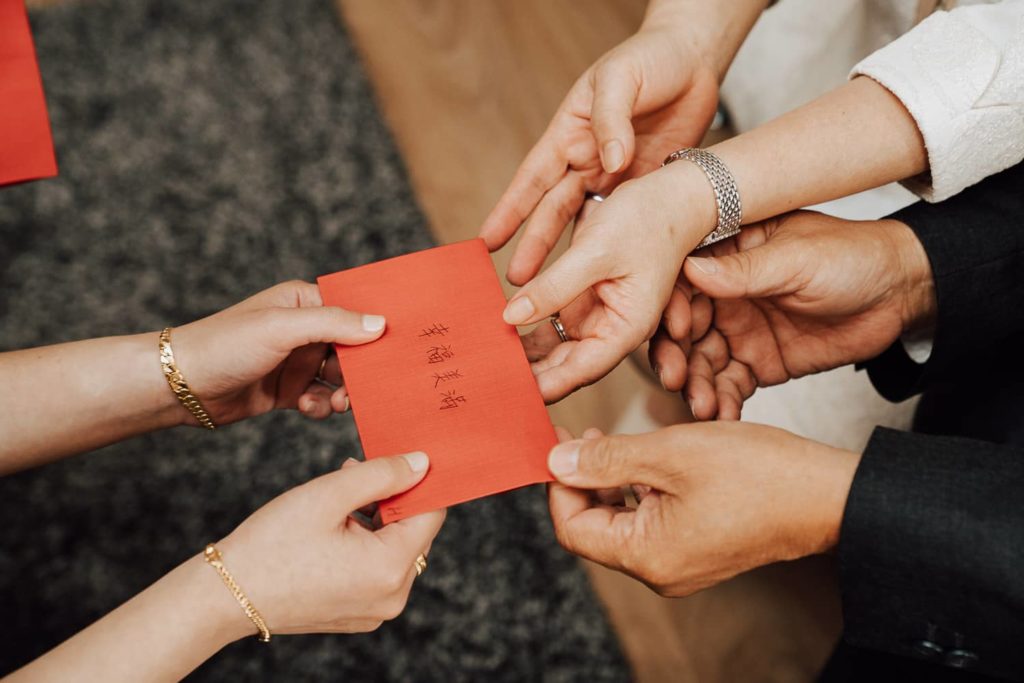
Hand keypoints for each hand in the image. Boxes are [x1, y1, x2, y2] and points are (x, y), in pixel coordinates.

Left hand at [169, 280, 385, 425]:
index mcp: (304, 302)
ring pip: (341, 378)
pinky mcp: (288, 391)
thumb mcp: (282, 328)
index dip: (377, 328)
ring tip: (339, 402)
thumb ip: (332, 324)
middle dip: (364, 369)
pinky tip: (309, 408)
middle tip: (370, 386)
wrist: (179, 386)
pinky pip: (320, 399)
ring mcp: (297, 362)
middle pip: (353, 349)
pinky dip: (322, 406)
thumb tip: (379, 324)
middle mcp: (304, 330)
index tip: (400, 347)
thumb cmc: (223, 345)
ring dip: (345, 392)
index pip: (354, 311)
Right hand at [217, 452, 443, 635]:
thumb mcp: (329, 494)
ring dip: (376, 517)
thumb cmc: (272, 543)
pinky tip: (335, 525)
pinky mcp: (359, 614)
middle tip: (354, 472)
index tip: (396, 459)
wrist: (225, 595)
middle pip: (415, 532)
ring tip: (338, 497)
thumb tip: (422, 462)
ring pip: (395, 548)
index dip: (418, 481)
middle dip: (391, 497)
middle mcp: (392, 597)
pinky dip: (365, 543)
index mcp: (390, 568)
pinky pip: (378, 569)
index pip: (432, 513)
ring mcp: (376, 610)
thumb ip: (382, 474)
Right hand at [480, 3, 719, 284]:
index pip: (532, 178)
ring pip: (583, 223)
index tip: (486, 240)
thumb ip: (612, 119)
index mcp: (569, 133)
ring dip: (567, 255)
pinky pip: (620, 222)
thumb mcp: (622, 78)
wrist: (695, 57)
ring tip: (550, 288)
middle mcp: (585, 159)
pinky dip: (607, 247)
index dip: (509, 210)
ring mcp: (612, 176)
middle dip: (534, 246)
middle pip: (553, 210)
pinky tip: (598, 274)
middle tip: (515, 282)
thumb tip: (609, 163)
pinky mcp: (640, 186)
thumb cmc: (650, 58)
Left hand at [510, 163, 715, 401]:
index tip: (513, 396)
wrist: (671, 193)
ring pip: (554, 346)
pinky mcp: (583, 297)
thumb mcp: (596, 251)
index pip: (583, 370)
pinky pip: (549, 319)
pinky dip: (525, 324)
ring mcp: (597, 314)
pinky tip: (495, 330)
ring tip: (484, 362)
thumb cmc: (649, 219)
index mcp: (628, 327)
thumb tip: (511, 316)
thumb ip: (554, 286)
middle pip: (566, 364)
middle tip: (488, 383)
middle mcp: (613, 328)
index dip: (547, 385)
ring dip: (523, 354)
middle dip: (530, 375)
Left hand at [546, 423, 858, 596]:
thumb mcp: (670, 454)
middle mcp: (661, 570)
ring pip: (624, 522)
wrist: (828, 494)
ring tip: (616, 441)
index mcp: (648, 555)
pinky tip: (649, 460)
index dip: (559, 485)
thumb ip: (607, 460)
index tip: (559, 446)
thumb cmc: (760, 474)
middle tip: (584, 437)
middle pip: (596, 528)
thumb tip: (557, 464)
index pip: (573, 528)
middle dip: (584, 480)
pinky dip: (641, 490)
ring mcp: (682, 563)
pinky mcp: (700, 550)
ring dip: (612, 481)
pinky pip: (652, 523)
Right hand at [650, 211, 935, 419]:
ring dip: (696, 385)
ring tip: (702, 407)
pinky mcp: (759, 363)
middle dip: (675, 355)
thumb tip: (691, 269)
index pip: (684, 281)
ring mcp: (740, 331)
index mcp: (729, 256)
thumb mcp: (797, 258)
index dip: (673, 307)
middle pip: (684, 328)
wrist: (902, 292)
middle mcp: (726, 295)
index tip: (679, 329)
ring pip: (702, 362)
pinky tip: (721, 416)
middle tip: (676, 378)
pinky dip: (722, 402)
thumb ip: (745, 270)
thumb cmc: (853, 256)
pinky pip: (730, 386)